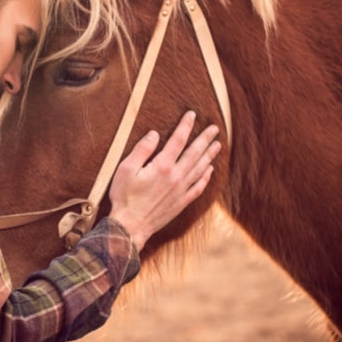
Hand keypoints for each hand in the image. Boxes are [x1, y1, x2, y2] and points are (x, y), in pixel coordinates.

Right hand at [108, 111, 220, 250]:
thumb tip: (155, 134)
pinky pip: (198, 188)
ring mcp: (180, 191)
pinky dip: (206, 178)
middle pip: (194, 153)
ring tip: (218, 145)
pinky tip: (210, 170)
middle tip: (215, 128)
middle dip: (205, 138)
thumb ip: (142, 150)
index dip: (185, 126)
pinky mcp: (181, 203)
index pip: (177, 141)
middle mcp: (175, 177)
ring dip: (209, 155)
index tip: (192, 114)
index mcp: (162, 166)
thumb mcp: (125, 169)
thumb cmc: (124, 197)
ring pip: (200, 169)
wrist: (130, 226)